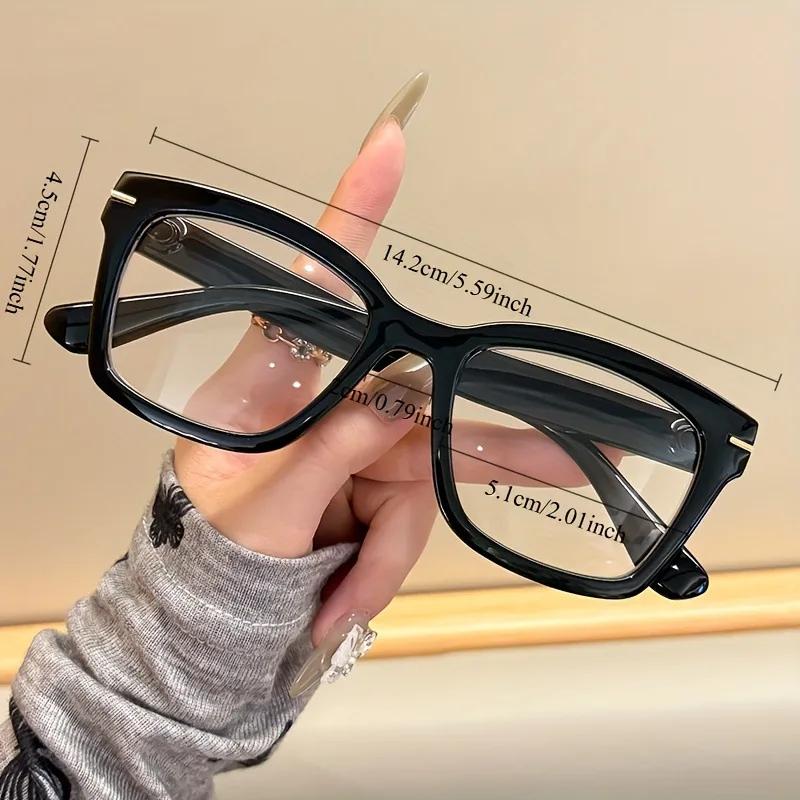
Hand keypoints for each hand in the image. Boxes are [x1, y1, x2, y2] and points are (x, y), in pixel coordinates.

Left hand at [174, 112, 438, 645]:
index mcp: (271, 383)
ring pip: (424, 476)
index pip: (315, 285)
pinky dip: (382, 565)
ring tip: (354, 594)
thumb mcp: (256, 509)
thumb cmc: (209, 545)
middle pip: (416, 396)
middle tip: (574, 447)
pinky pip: (410, 518)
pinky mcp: (376, 483)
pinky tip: (345, 600)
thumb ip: (326, 453)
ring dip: (397, 543)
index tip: (387, 140)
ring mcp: (358, 443)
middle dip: (488, 432)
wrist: (217, 607)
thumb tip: (391, 405)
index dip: (354, 212)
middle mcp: (326, 400)